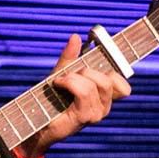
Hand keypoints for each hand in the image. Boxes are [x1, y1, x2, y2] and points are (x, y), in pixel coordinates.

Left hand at [28, 34, 132, 152]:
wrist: (35, 121)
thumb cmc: (50, 99)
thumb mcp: (61, 73)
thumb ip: (70, 57)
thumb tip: (76, 37)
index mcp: (103, 98)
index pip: (122, 85)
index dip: (119, 70)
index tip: (111, 51)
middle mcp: (103, 107)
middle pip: (109, 80)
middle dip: (88, 71)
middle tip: (71, 75)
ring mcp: (96, 114)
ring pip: (95, 84)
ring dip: (74, 77)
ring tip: (61, 81)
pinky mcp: (85, 117)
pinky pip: (84, 92)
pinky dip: (69, 83)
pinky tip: (58, 84)